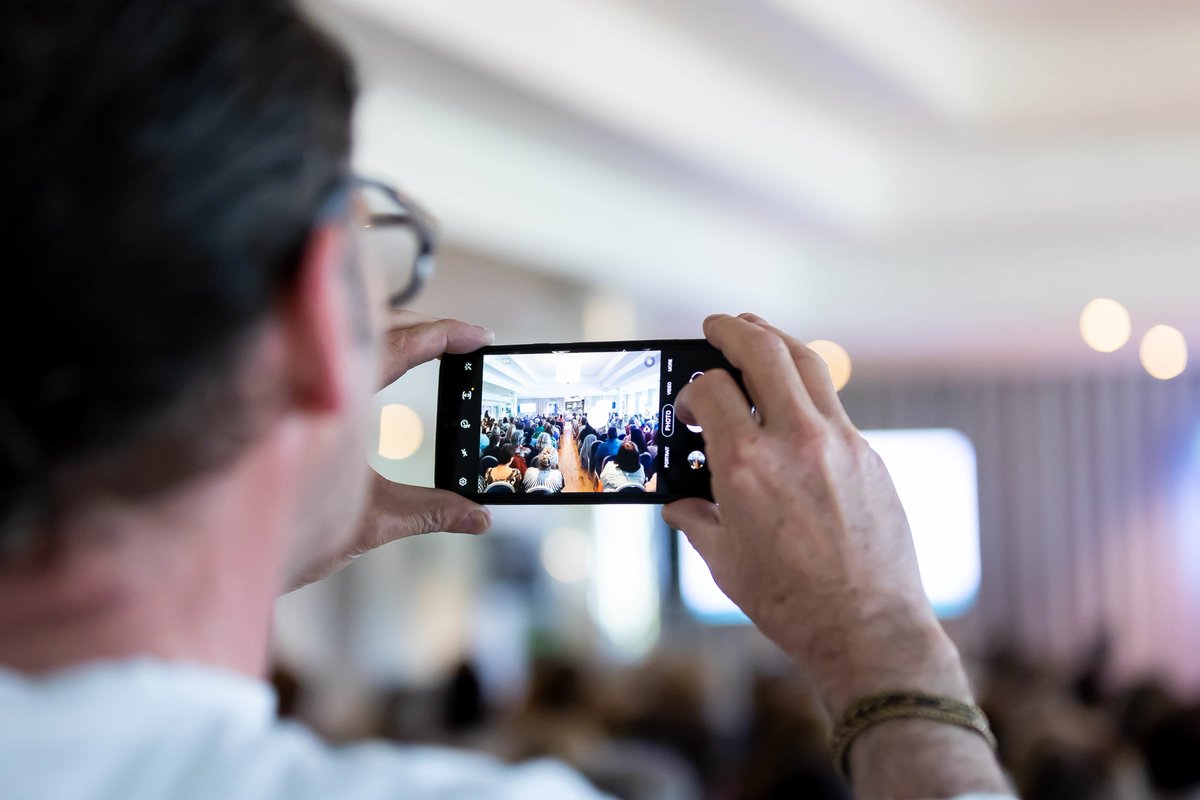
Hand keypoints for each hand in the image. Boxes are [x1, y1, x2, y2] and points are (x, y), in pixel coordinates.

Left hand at [289, 312, 493, 588]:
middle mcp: (306, 377)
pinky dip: (346, 347)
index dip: (445, 335)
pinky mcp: (263, 390)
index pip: (400, 345)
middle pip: (371, 323)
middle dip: (418, 325)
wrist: (209, 554)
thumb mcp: (369, 522)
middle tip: (456, 341)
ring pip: (337, 329)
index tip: (480, 337)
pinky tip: (359, 366)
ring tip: (418, 345)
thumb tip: (479, 516)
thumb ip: (430, 510)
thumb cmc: (276, 537)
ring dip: (379, 329)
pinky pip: (311, 348)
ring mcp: (281, 379)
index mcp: (337, 401)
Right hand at [663, 314, 964, 717]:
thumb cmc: (789, 602)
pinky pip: (833, 404)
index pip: (711, 389)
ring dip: (777, 339)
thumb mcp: (724, 560)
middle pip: (764, 350)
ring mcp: (839, 443)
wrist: (865, 628)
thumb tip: (680, 505)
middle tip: (717, 325)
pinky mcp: (868, 456)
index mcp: (746, 465)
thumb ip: (697, 520)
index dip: (691, 391)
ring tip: (757, 332)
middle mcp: (794, 441)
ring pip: (807, 363)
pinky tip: (794, 399)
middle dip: (733, 329)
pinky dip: (807, 389)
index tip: (688, 408)